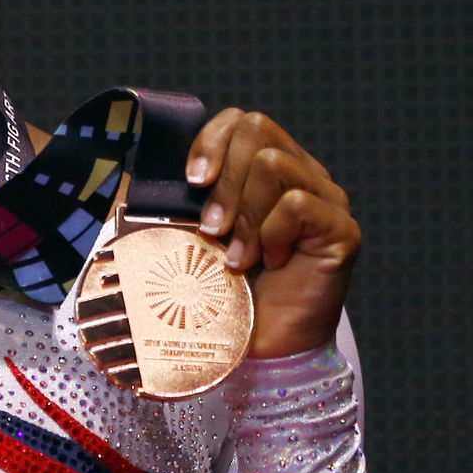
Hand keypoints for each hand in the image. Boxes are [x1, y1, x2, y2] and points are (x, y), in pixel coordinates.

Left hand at [186, 109, 360, 358]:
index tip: (192, 181)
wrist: (260, 350)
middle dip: (223, 181)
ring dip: (244, 214)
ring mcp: (327, 200)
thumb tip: (130, 177)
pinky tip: (271, 263)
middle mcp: (303, 176)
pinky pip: (298, 204)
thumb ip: (178, 203)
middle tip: (212, 230)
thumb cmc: (226, 294)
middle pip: (257, 131)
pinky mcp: (342, 230)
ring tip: (239, 257)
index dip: (211, 142)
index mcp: (268, 171)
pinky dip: (273, 234)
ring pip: (274, 165)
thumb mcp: (192, 238)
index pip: (241, 121)